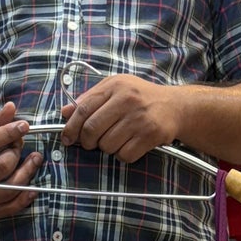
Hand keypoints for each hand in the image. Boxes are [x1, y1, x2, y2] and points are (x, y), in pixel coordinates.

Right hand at [0, 102, 43, 218]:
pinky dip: (22, 199)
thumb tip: (11, 109)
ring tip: (35, 158)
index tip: (23, 125)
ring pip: (9, 187)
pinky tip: (33, 189)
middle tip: (20, 141)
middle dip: (16, 151)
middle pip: (2, 165)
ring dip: (27, 172)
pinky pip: (7, 209)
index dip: (8, 133)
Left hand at [61, 75, 180, 163]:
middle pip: (92, 130)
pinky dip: (123, 154)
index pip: (83, 109)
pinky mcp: (150, 135)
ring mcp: (139, 118)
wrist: (175, 106)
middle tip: (91, 143)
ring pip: (107, 145)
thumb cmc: (140, 98)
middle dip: (87, 142)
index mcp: (115, 86)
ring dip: (108, 148)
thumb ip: (90, 99)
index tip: (67, 138)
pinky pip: (124, 155)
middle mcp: (127, 100)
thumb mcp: (115, 89)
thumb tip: (65, 112)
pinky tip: (130, 144)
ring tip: (118, 138)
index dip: (71, 127)